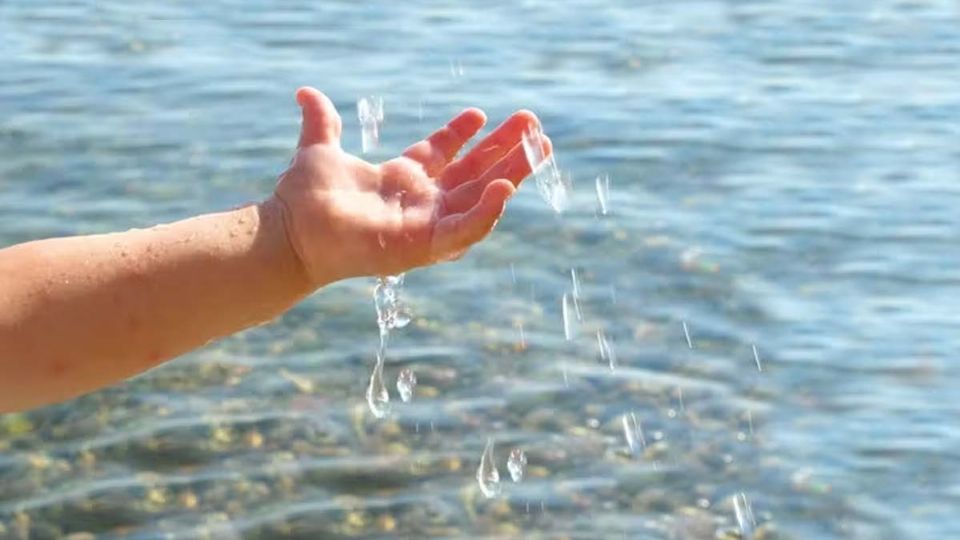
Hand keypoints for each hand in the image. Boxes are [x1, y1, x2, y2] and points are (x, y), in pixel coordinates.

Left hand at [272, 87, 550, 284]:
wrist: (291, 231)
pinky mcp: (425, 245)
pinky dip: (487, 211)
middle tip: (535, 125)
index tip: (480, 113)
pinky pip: (465, 229)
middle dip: (506, 149)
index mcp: (402, 177)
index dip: (461, 134)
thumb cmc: (303, 198)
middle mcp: (420, 201)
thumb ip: (322, 121)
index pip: (443, 153)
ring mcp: (426, 224)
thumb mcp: (320, 149)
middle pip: (474, 173)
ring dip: (512, 174)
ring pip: (481, 197)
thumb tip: (305, 93)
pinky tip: (506, 187)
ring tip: (541, 147)